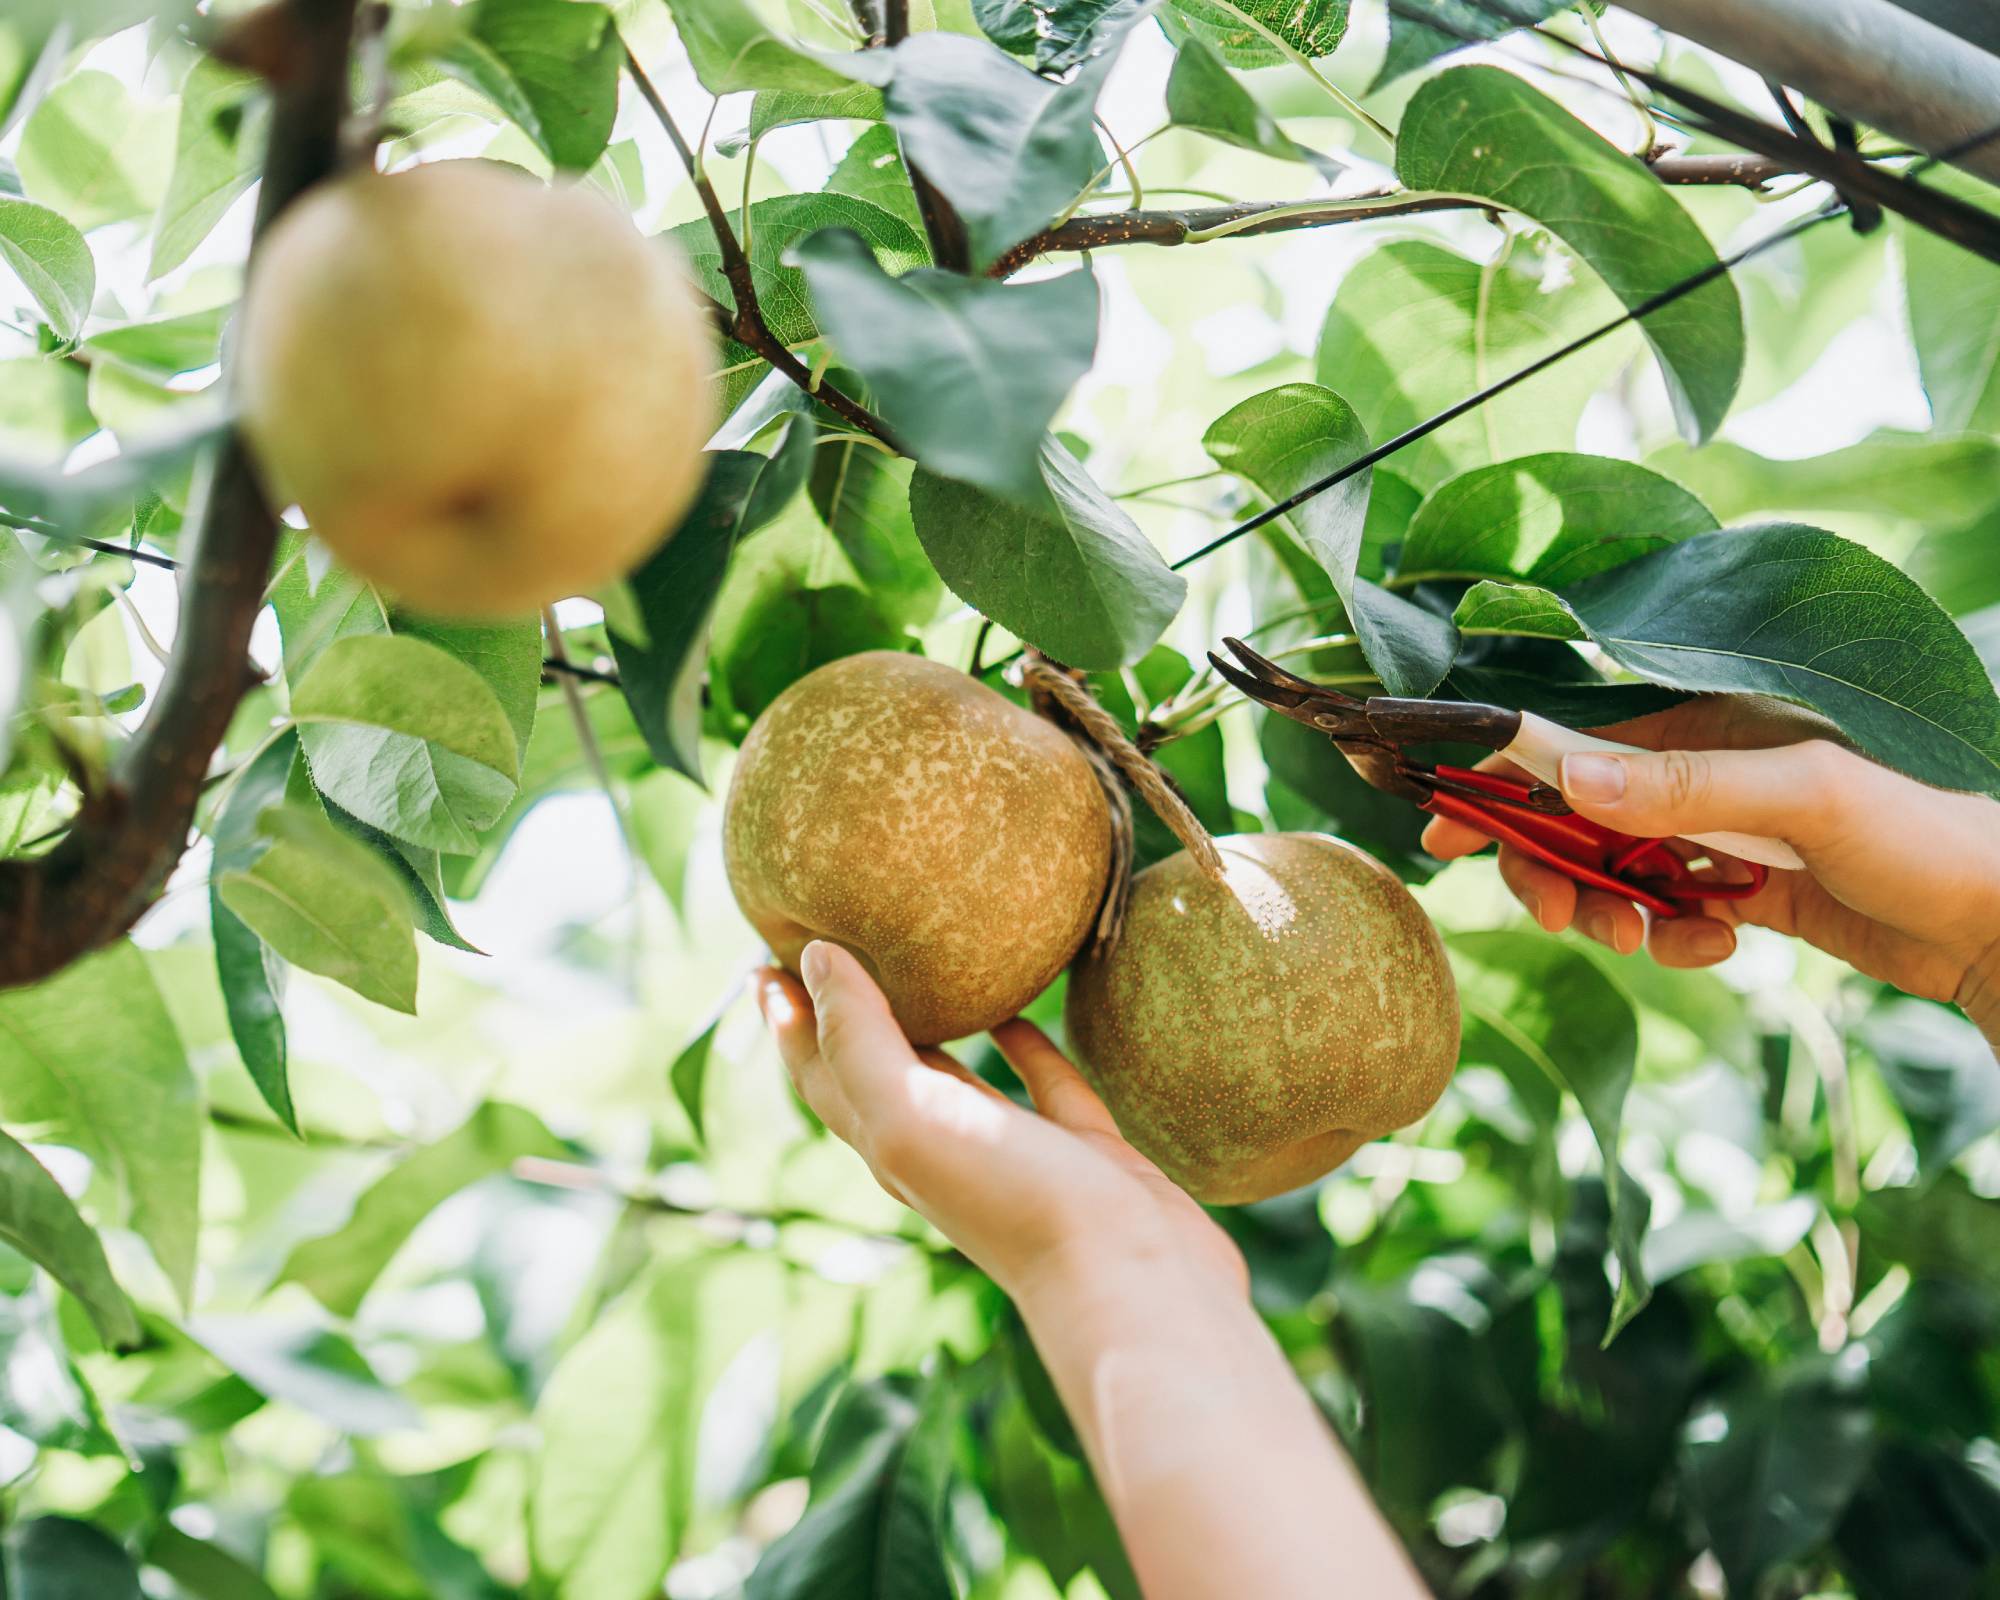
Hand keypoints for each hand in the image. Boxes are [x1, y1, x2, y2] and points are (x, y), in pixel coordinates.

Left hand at [757, 942, 1425, 1599]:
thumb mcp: (914, 1116)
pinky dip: (1024, 1043)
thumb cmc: (1017, 1203)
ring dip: (930, 1025)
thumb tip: (815, 957)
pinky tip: (1020, 1007)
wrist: (1135, 1285)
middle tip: (830, 944)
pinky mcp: (1082, 1151)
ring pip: (957, 1077)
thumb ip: (861, 1039)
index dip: (789, 1019)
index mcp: (890, 1147)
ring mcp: (1013, 1153)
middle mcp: (943, 1150)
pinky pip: (1044, 1084)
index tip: (765, 956)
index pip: (820, 1072)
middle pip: (875, 1073)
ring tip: (921, 961)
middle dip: (845, 1012)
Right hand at [1419, 697, 1999, 1032]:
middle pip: (1579, 815)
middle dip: (1553, 869)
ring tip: (1657, 941)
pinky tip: (1717, 945)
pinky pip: (1669, 908)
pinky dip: (1673, 934)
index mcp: (1711, 716)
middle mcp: (1707, 767)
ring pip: (1616, 870)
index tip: (1448, 825)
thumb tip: (1567, 781)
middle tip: (1559, 916)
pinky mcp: (1747, 886)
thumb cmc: (1933, 831)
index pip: (1578, 738)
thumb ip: (1685, 786)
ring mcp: (1723, 828)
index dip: (1504, 779)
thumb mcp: (1808, 795)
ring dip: (1614, 912)